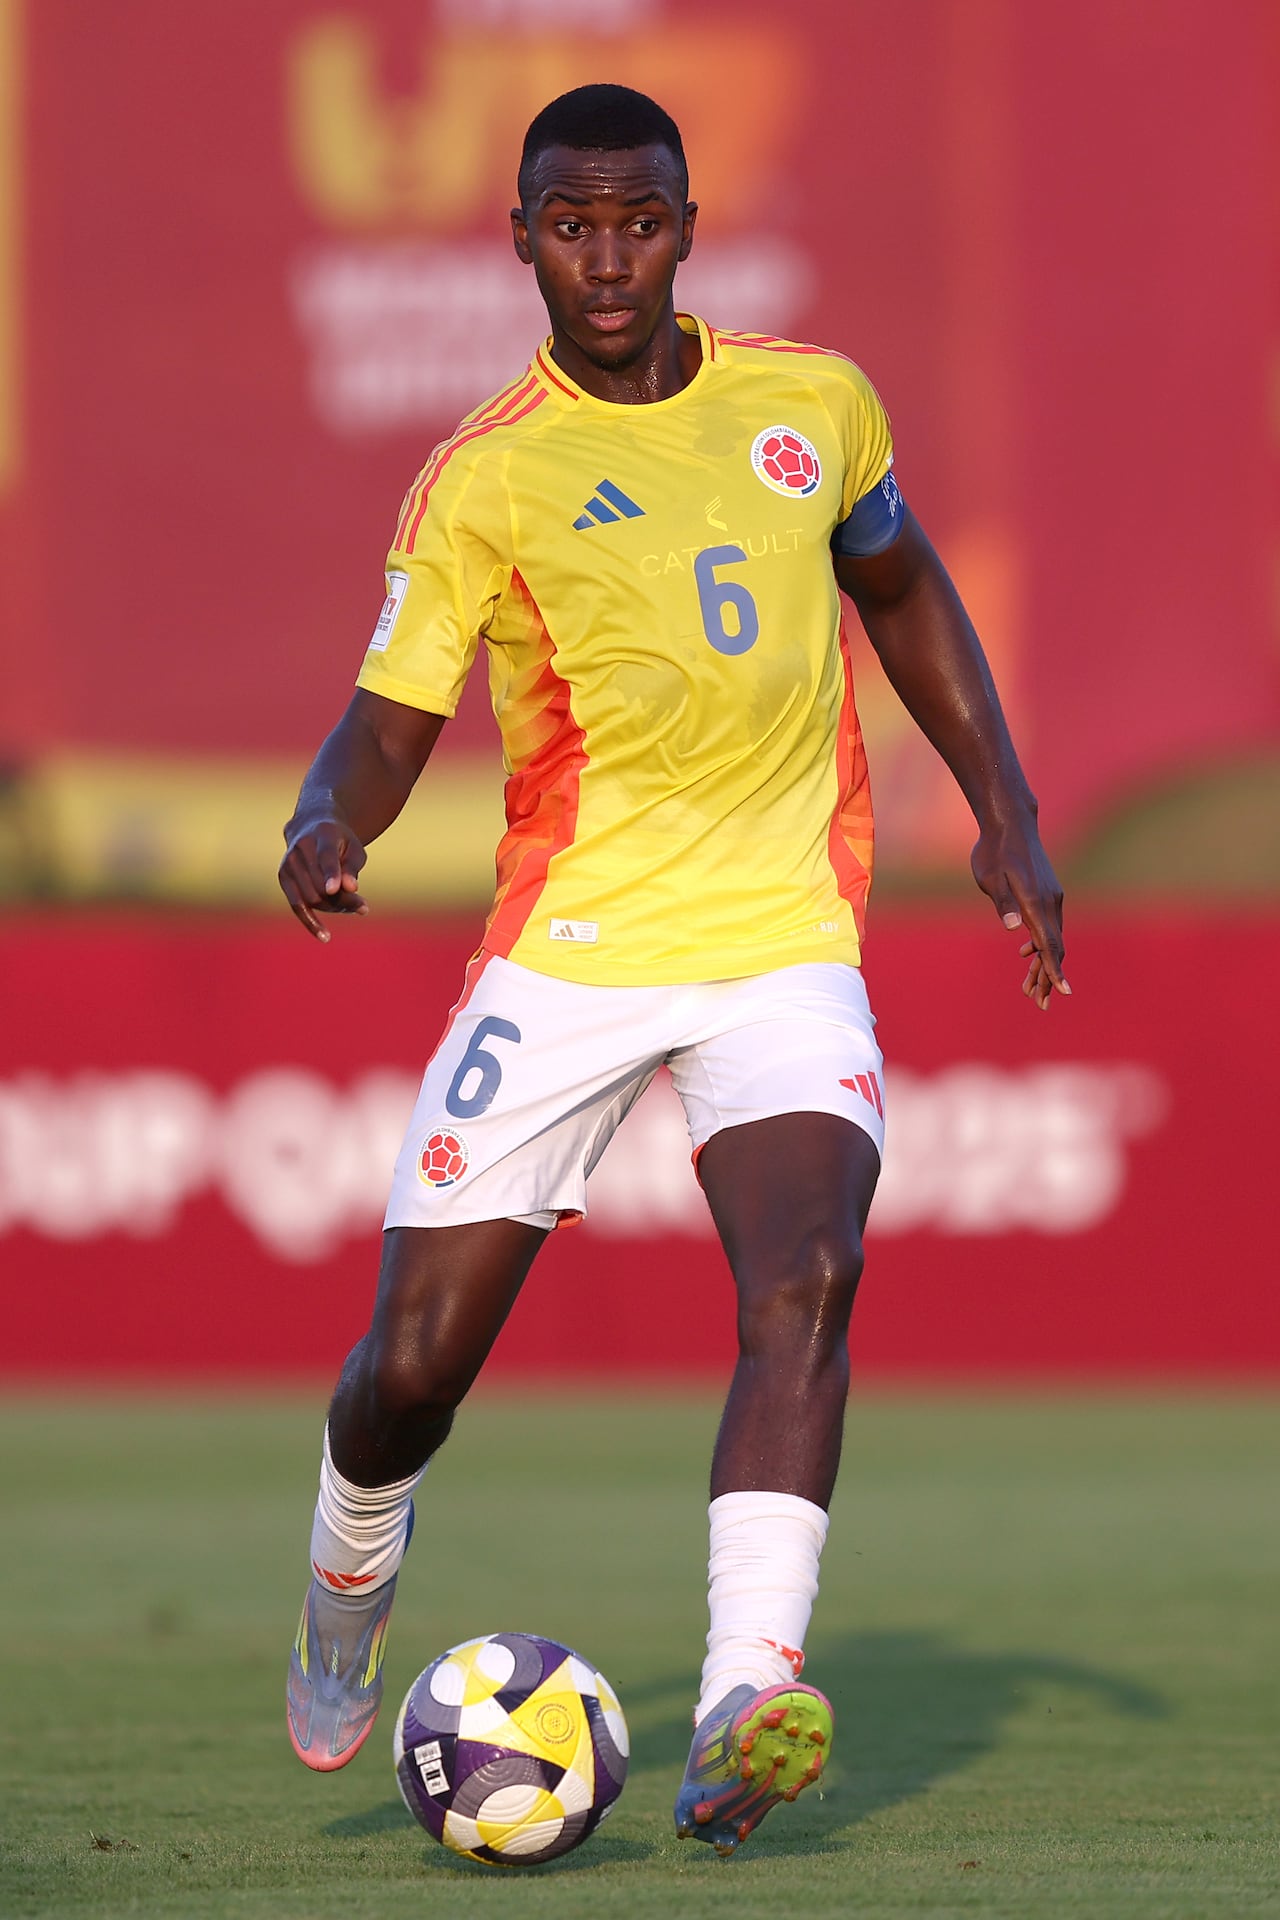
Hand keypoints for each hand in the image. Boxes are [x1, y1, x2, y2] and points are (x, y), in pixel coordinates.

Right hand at [278, 819, 368, 942]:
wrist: (310, 828)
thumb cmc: (340, 841)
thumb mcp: (354, 848)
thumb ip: (353, 867)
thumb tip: (350, 888)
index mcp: (323, 835)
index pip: (327, 857)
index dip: (331, 873)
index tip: (334, 889)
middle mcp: (301, 847)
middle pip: (322, 884)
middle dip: (344, 900)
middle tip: (363, 906)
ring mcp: (289, 862)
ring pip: (312, 898)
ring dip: (334, 908)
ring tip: (353, 906)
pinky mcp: (283, 877)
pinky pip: (297, 905)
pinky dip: (311, 922)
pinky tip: (325, 936)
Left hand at [971, 819, 1070, 1010]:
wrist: (1011, 823)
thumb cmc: (994, 851)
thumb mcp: (990, 877)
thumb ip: (1002, 904)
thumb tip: (1014, 930)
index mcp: (1036, 902)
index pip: (1049, 943)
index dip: (1054, 969)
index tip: (1062, 991)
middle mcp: (1050, 902)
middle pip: (1053, 947)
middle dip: (1047, 977)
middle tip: (1040, 1004)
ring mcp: (1051, 897)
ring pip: (1052, 938)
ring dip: (1043, 963)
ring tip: (1030, 988)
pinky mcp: (1047, 893)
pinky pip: (1048, 926)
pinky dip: (1041, 945)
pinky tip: (1027, 954)